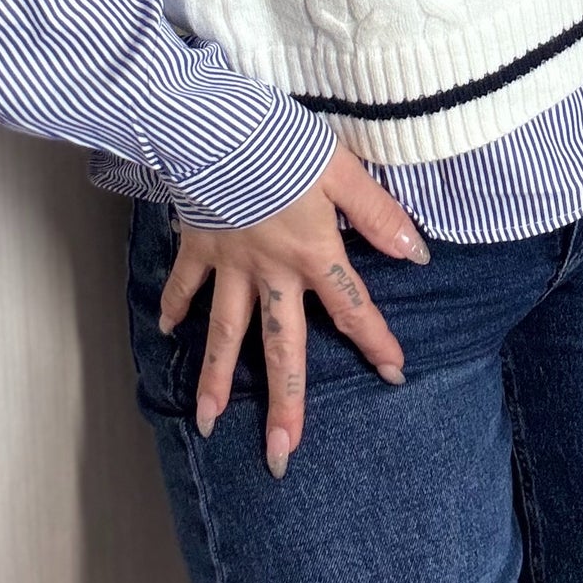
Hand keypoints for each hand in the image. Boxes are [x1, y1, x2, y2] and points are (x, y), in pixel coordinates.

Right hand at [159, 143, 430, 477]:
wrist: (215, 128)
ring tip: (209, 422)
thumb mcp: (342, 171)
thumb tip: (417, 252)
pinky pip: (185, 283)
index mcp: (312, 254)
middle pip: (281, 347)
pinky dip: (174, 304)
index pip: (352, 307)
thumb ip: (377, 214)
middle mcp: (270, 272)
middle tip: (279, 454)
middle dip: (284, 403)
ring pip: (224, 332)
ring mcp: (229, 263)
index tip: (394, 375)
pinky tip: (166, 331)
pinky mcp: (198, 244)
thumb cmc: (283, 143)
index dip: (376, 340)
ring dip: (216, 378)